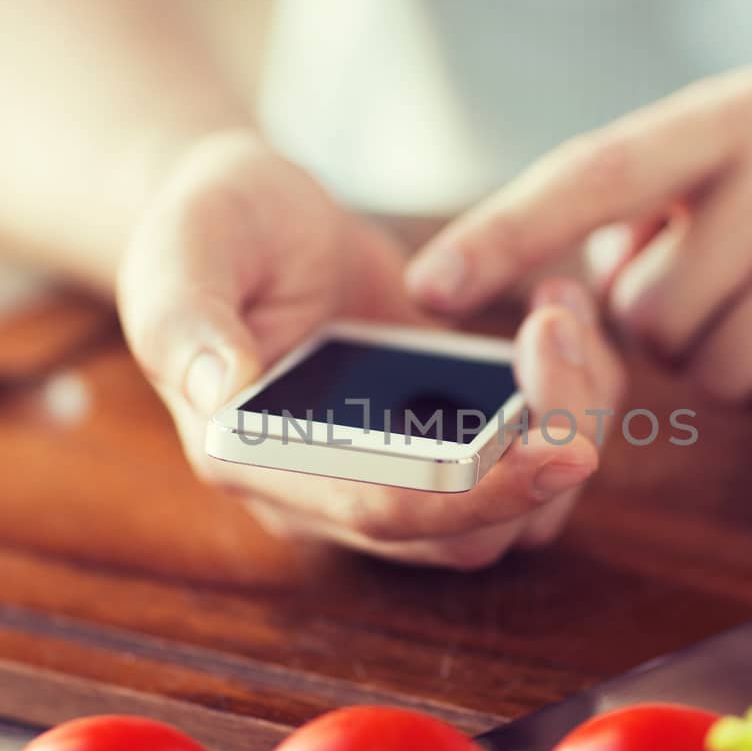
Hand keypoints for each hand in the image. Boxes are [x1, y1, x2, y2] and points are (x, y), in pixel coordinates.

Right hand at [119, 131, 623, 567]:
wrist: (255, 219)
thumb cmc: (210, 229)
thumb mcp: (184, 252)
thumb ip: (188, 322)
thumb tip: (221, 391)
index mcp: (256, 460)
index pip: (380, 511)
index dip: (473, 495)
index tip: (559, 451)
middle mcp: (329, 490)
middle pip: (465, 531)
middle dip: (541, 450)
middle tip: (564, 332)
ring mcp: (393, 470)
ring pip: (510, 512)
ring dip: (564, 425)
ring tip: (562, 313)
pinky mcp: (443, 438)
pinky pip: (525, 459)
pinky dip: (567, 405)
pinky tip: (560, 319)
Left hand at [406, 68, 751, 443]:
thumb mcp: (751, 189)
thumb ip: (650, 218)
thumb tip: (547, 280)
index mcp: (745, 114)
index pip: (596, 173)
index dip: (504, 233)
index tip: (428, 286)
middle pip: (651, 310)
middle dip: (684, 337)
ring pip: (717, 369)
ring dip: (749, 375)